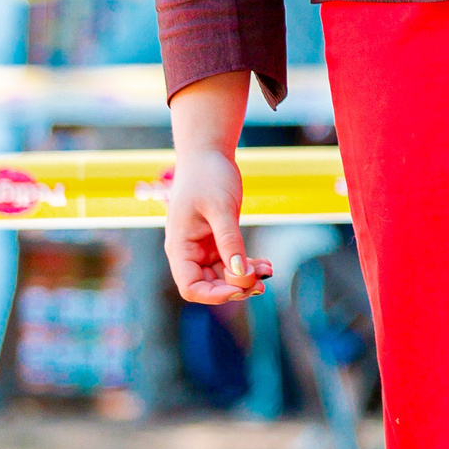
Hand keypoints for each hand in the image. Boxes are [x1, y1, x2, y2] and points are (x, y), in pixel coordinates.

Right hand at [166, 146, 272, 304]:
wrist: (208, 153)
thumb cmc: (208, 176)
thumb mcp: (220, 208)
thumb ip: (229, 240)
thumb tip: (240, 273)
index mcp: (180, 247)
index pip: (191, 287)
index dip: (214, 295)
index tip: (240, 287)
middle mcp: (189, 252)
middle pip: (210, 285)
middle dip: (235, 287)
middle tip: (261, 282)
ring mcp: (203, 247)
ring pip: (224, 275)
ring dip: (245, 277)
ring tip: (268, 269)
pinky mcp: (217, 240)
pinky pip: (231, 261)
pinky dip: (247, 265)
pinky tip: (265, 264)